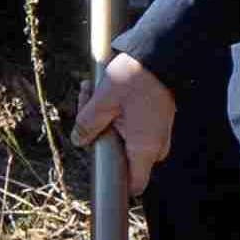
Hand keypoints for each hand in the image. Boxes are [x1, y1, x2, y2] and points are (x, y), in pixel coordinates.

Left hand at [74, 54, 176, 175]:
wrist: (160, 54)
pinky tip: (105, 92)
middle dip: (100, 135)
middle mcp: (155, 145)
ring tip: (92, 92)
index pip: (134, 185)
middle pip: (122, 156)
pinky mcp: (157, 120)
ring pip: (125, 138)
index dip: (116, 182)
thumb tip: (79, 141)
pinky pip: (134, 127)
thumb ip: (88, 125)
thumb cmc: (135, 78)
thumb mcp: (103, 101)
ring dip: (106, 120)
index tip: (99, 162)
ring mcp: (158, 133)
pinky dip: (118, 114)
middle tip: (87, 106)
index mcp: (144, 148)